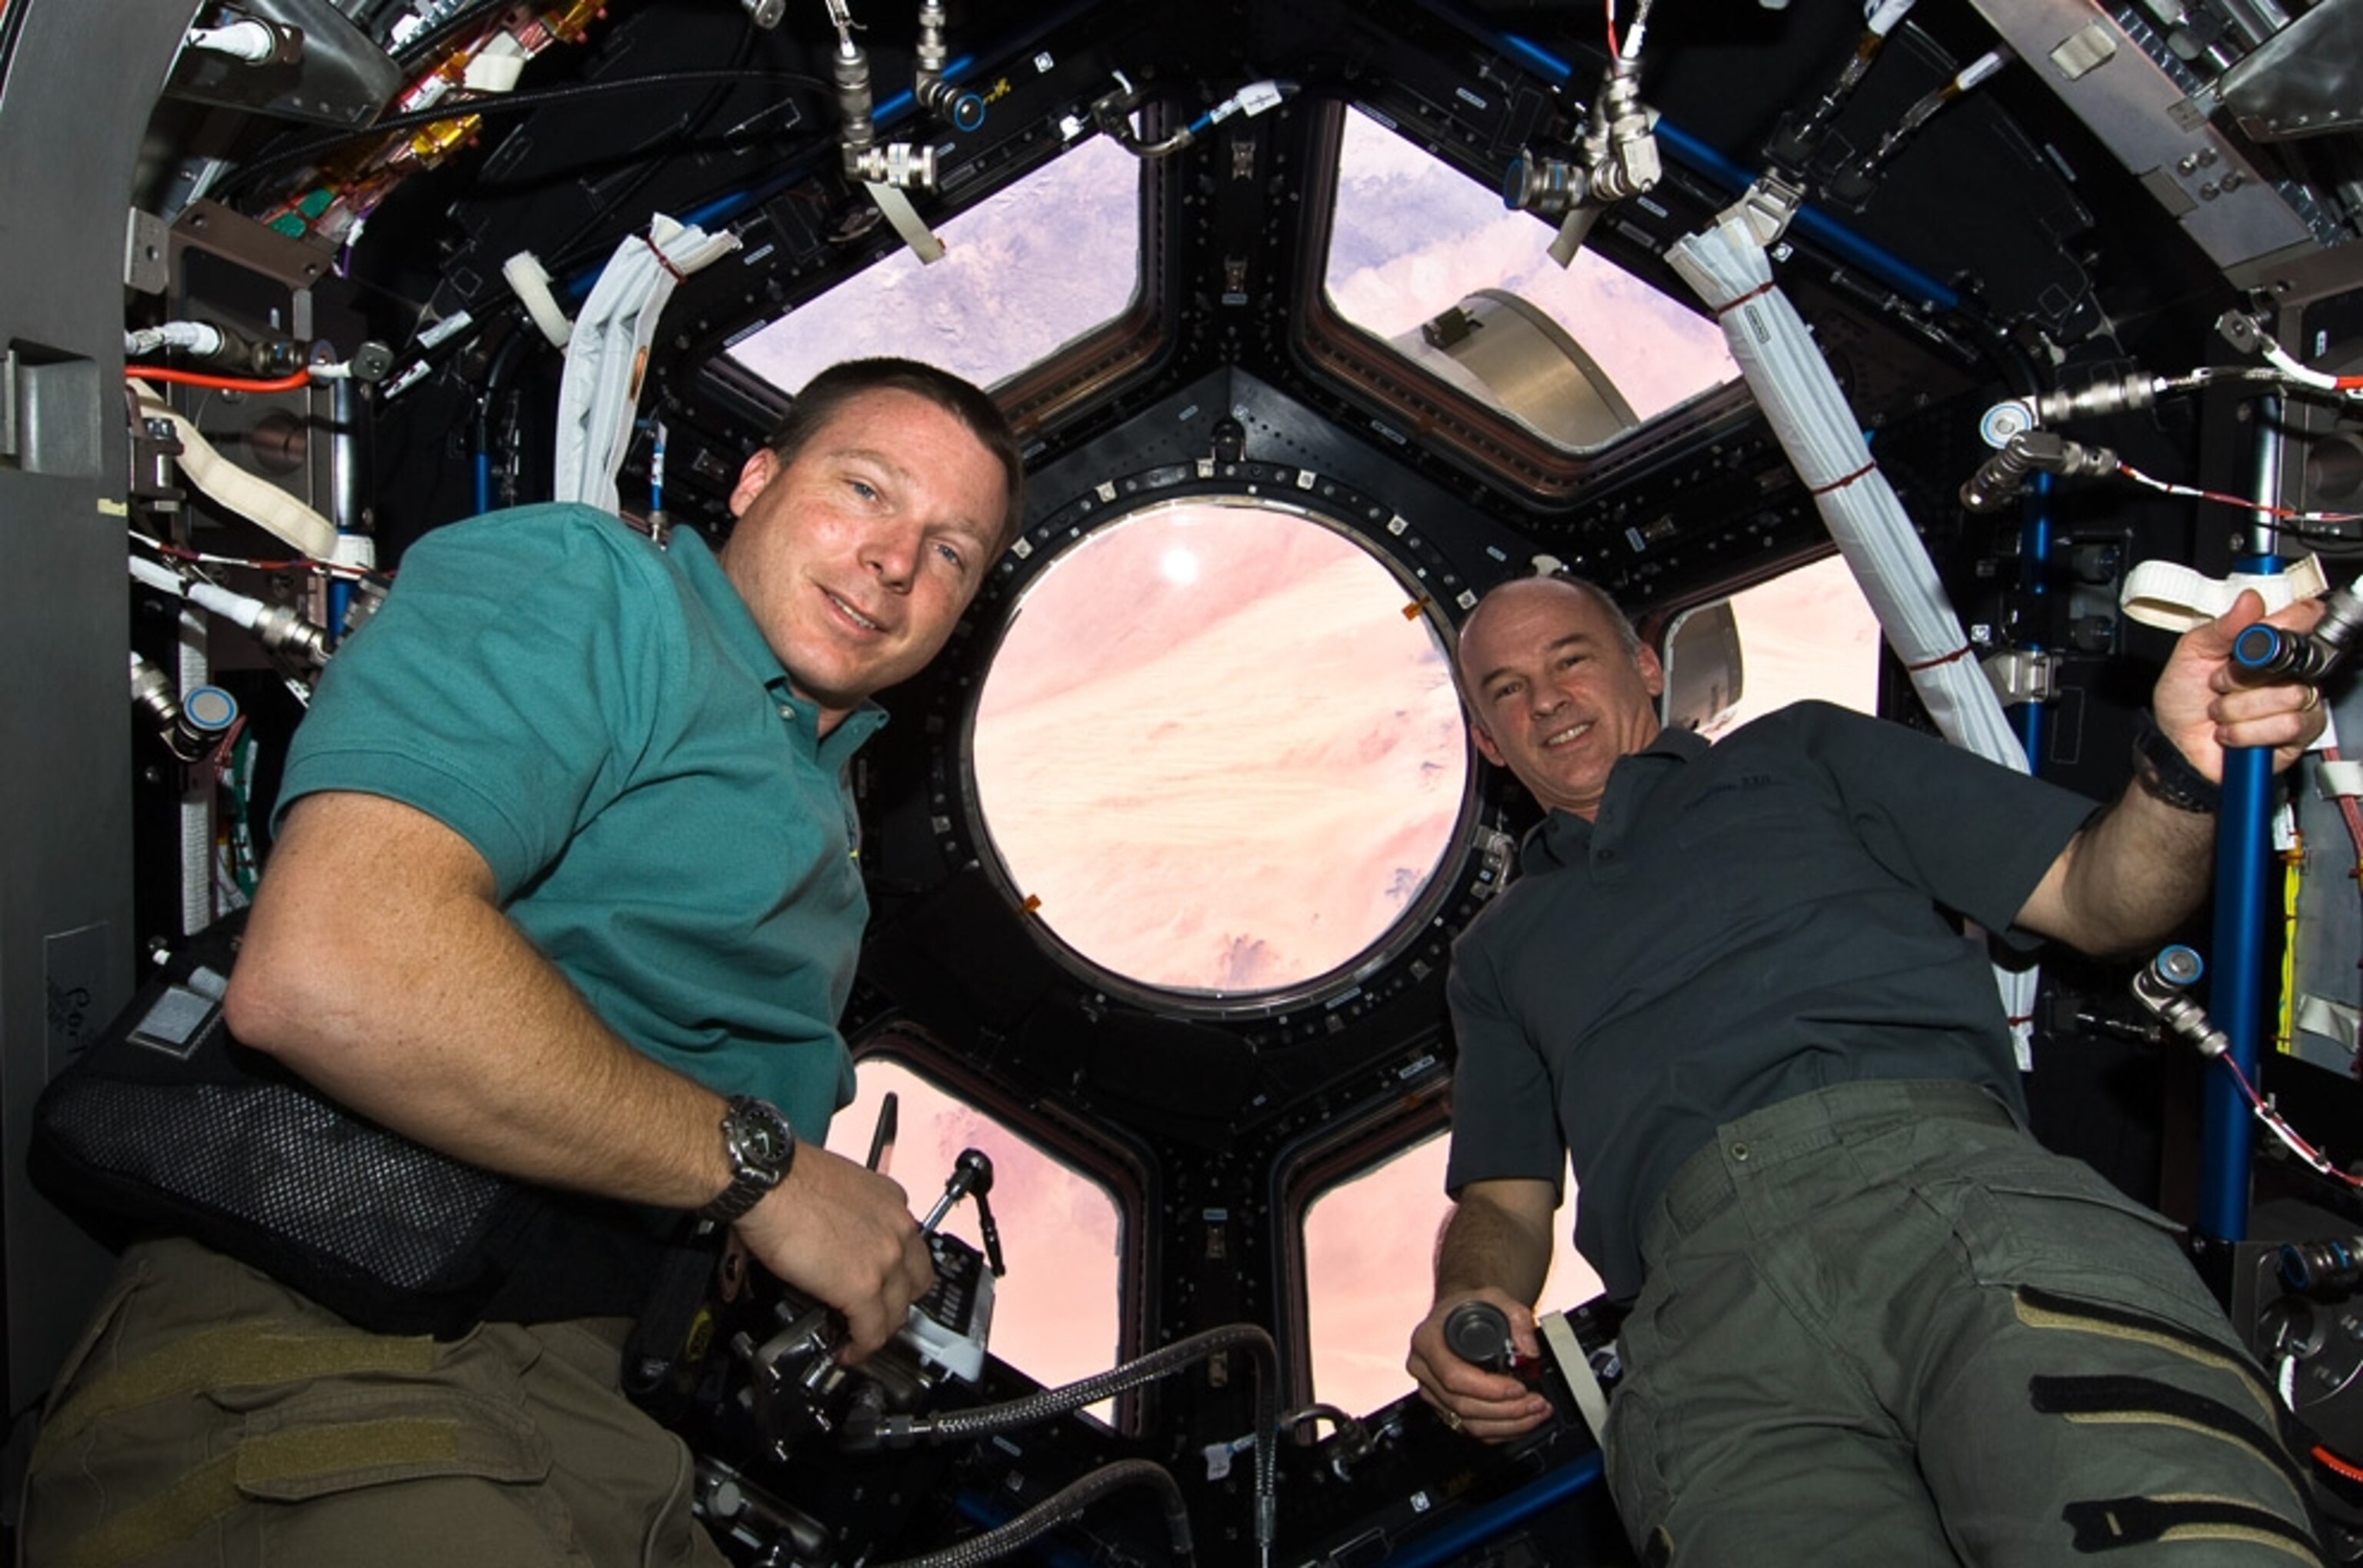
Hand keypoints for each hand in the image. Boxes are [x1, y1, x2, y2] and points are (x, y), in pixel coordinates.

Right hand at [734, 1142, 935, 1361]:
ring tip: (858, 1338)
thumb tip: (837, 1238)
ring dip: (879, 1330)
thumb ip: (851, 1216)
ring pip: (898, 1311)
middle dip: (897, 1303)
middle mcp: (898, 1228)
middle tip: (875, 1314)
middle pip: (916, 1282)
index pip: (910, 1246)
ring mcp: (885, 1259)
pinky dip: (861, 1347)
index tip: (882, 1284)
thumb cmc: (785, 1178)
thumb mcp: (837, 1188)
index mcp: (892, 1201)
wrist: (767, 1182)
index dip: (896, 1272)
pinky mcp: (863, 1287)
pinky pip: (872, 1331)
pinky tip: (848, 1351)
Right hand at [1406, 1289, 1552, 1440]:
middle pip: (1462, 1405)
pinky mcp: (1444, 1407)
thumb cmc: (1469, 1306)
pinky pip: (1471, 1428)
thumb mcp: (1495, 1298)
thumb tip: (1529, 1350)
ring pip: (1468, 1422)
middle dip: (1506, 1410)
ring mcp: (1432, 1391)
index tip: (1518, 1387)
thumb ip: (1517, 1317)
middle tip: (1537, 1403)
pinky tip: (1523, 1420)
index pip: (1454, 1376)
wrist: (1458, 1313)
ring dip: (1508, 1423)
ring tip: (1536, 1412)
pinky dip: (1500, 1430)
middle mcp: (1423, 1369)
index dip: (1489, 1389)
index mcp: (1427, 1341)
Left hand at [2153, 589, 2329, 779]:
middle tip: (2218, 683)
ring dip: (2240, 708)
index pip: (2302, 619)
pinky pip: (2287, 725)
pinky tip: (2232, 733)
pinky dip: (2248, 732)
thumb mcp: (2191, 653)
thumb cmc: (2184, 699)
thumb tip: (2249, 600)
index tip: (2255, 639)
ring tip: (2222, 712)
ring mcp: (2298, 702)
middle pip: (2292, 661)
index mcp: (2268, 644)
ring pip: (2289, 695)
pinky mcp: (2298, 734)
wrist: (2174, 746)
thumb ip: (2221, 627)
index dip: (2284, 624)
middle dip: (2241, 677)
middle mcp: (2289, 670)